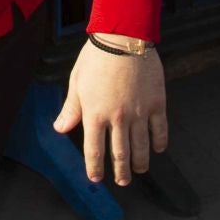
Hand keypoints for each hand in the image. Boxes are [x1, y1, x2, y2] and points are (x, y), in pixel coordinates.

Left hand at [54, 38, 167, 185]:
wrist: (124, 37)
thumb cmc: (96, 57)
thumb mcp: (77, 82)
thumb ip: (71, 109)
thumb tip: (59, 128)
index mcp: (94, 113)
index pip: (93, 150)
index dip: (95, 168)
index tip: (96, 178)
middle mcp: (117, 118)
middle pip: (119, 154)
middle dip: (120, 172)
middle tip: (122, 182)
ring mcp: (139, 113)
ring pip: (141, 147)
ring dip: (140, 162)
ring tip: (139, 170)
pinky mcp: (157, 104)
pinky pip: (160, 130)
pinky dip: (159, 142)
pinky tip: (158, 149)